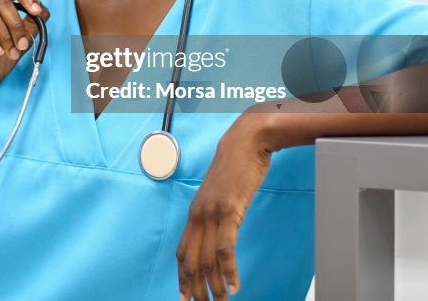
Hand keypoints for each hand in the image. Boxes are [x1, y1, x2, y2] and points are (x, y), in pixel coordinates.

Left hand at [177, 116, 272, 300]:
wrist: (246, 141)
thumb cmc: (236, 166)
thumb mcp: (222, 194)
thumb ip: (217, 213)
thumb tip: (220, 231)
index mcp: (194, 212)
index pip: (181, 252)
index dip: (182, 277)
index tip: (184, 296)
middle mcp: (198, 215)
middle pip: (190, 261)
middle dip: (195, 289)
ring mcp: (212, 213)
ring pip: (206, 259)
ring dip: (213, 286)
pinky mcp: (228, 211)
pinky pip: (225, 248)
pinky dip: (228, 271)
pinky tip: (234, 286)